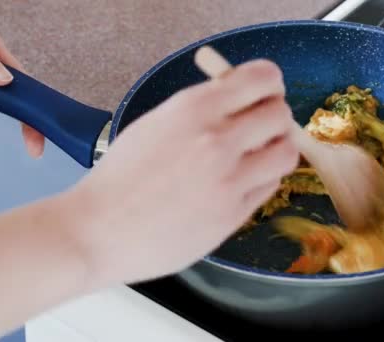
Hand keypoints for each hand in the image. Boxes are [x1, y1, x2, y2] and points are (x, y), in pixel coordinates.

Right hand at [67, 59, 298, 285]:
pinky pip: (269, 187)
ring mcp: (229, 180)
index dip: (269, 85)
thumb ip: (201, 109)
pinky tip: (239, 183)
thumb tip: (238, 100)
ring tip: (255, 157)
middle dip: (275, 118)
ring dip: (275, 151)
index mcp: (194, 109)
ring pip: (286, 153)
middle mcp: (217, 140)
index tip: (265, 93)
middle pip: (281, 115)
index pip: (263, 79)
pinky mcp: (233, 215)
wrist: (98, 230)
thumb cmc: (120, 177)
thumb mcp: (156, 123)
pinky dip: (262, 181)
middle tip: (261, 128)